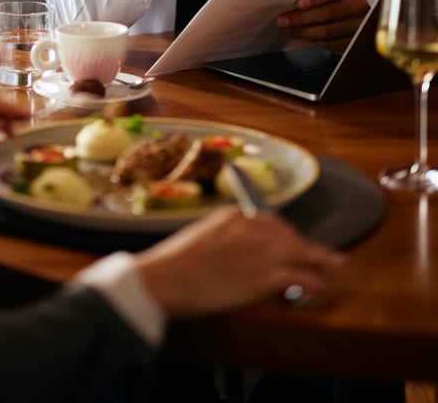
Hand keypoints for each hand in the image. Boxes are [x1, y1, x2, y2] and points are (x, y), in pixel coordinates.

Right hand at [134, 207, 343, 317]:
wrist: (166, 278)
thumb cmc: (173, 263)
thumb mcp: (200, 239)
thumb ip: (222, 240)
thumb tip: (232, 253)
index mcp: (232, 216)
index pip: (269, 221)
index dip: (286, 234)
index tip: (294, 242)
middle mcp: (250, 229)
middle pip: (288, 234)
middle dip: (306, 246)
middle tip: (323, 255)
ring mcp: (259, 252)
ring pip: (300, 252)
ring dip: (320, 261)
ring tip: (336, 267)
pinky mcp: (264, 276)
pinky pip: (298, 276)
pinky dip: (312, 281)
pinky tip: (319, 286)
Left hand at [275, 0, 368, 51]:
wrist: (353, 11)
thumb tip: (286, 0)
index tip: (299, 4)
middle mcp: (358, 5)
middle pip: (329, 13)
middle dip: (302, 18)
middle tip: (282, 20)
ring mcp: (359, 25)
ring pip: (328, 31)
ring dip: (304, 32)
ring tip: (287, 29)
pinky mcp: (355, 42)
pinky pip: (331, 43)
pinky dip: (313, 41)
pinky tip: (300, 36)